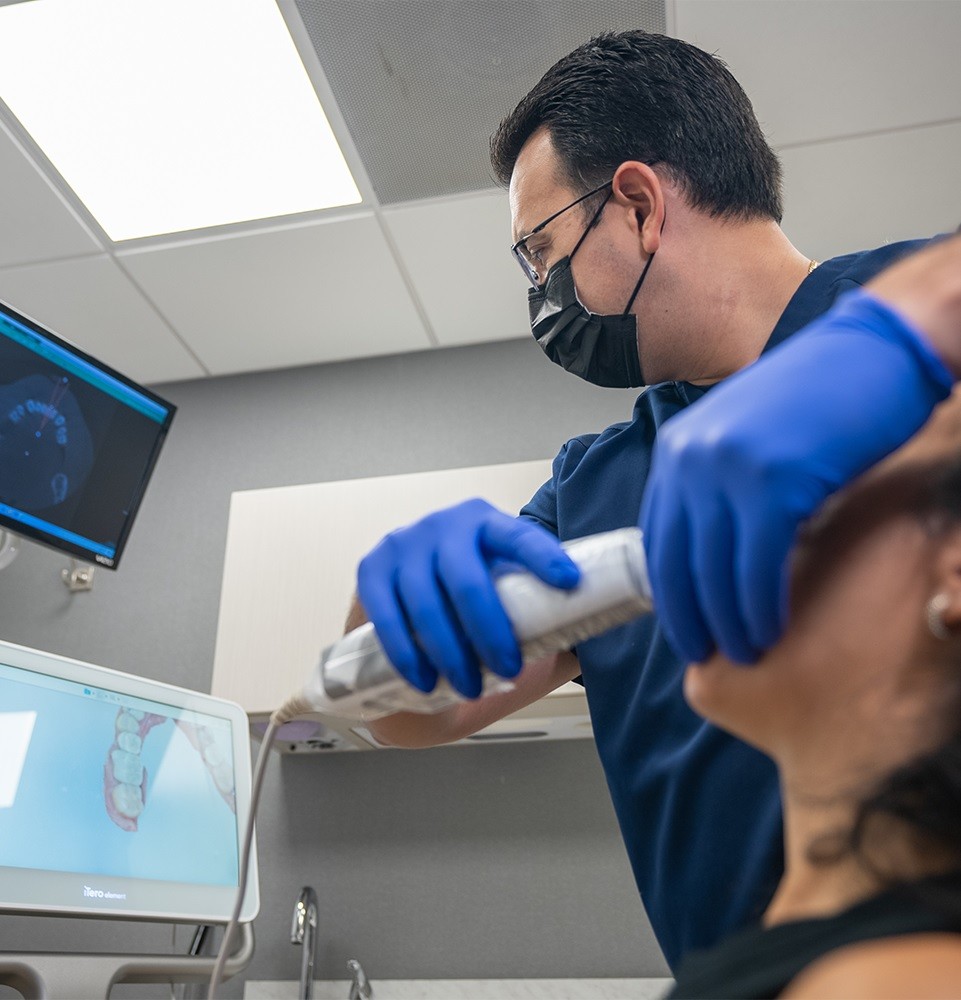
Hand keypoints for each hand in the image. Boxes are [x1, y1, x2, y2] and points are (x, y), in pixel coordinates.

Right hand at [357, 498, 579, 697]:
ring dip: (449, 651)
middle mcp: (444, 525)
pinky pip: (386, 616)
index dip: (544, 558)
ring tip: (469, 687)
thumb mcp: (507, 598)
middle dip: (489, 630)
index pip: (519, 536)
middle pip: (467, 579)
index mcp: (487, 522)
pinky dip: (406, 653)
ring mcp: (403, 544)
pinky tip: (424, 679)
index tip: (570, 582)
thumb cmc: (471, 607)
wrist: (408, 608)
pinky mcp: (371, 568)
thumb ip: (546, 613)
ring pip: (425, 602)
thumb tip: (598, 633)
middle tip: (508, 669)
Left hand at [640, 287, 952, 664]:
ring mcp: (727, 468)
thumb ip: (721, 488)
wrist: (877, 349)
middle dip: (690, 618)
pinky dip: (761, 606)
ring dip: (728, 622)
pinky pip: (757, 565)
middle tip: (707, 655)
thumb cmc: (822, 397)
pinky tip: (772, 629)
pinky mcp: (773, 480)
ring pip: (714, 571)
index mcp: (679, 448)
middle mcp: (691, 457)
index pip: (658, 538)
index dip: (670, 593)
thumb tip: (715, 558)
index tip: (685, 626)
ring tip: (746, 652)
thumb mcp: (748, 439)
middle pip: (676, 561)